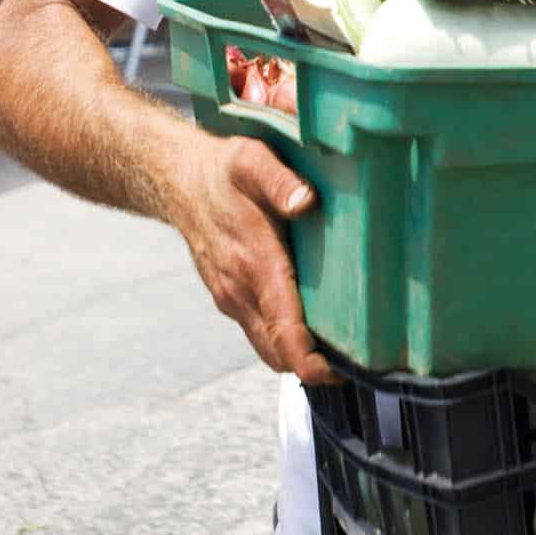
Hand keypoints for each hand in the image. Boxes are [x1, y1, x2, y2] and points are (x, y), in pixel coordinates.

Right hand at [171, 133, 339, 385]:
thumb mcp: (253, 162)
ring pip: (266, 344)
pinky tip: (310, 327)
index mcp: (254, 264)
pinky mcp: (229, 295)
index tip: (337, 372)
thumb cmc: (224, 170)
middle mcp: (240, 290)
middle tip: (357, 366)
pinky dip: (282, 339)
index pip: (283, 328)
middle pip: (277, 350)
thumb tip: (307, 202)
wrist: (178, 181)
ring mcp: (231, 297)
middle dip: (313, 366)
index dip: (308, 359)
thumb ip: (281, 182)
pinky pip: (259, 329)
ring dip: (297, 356)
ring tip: (341, 353)